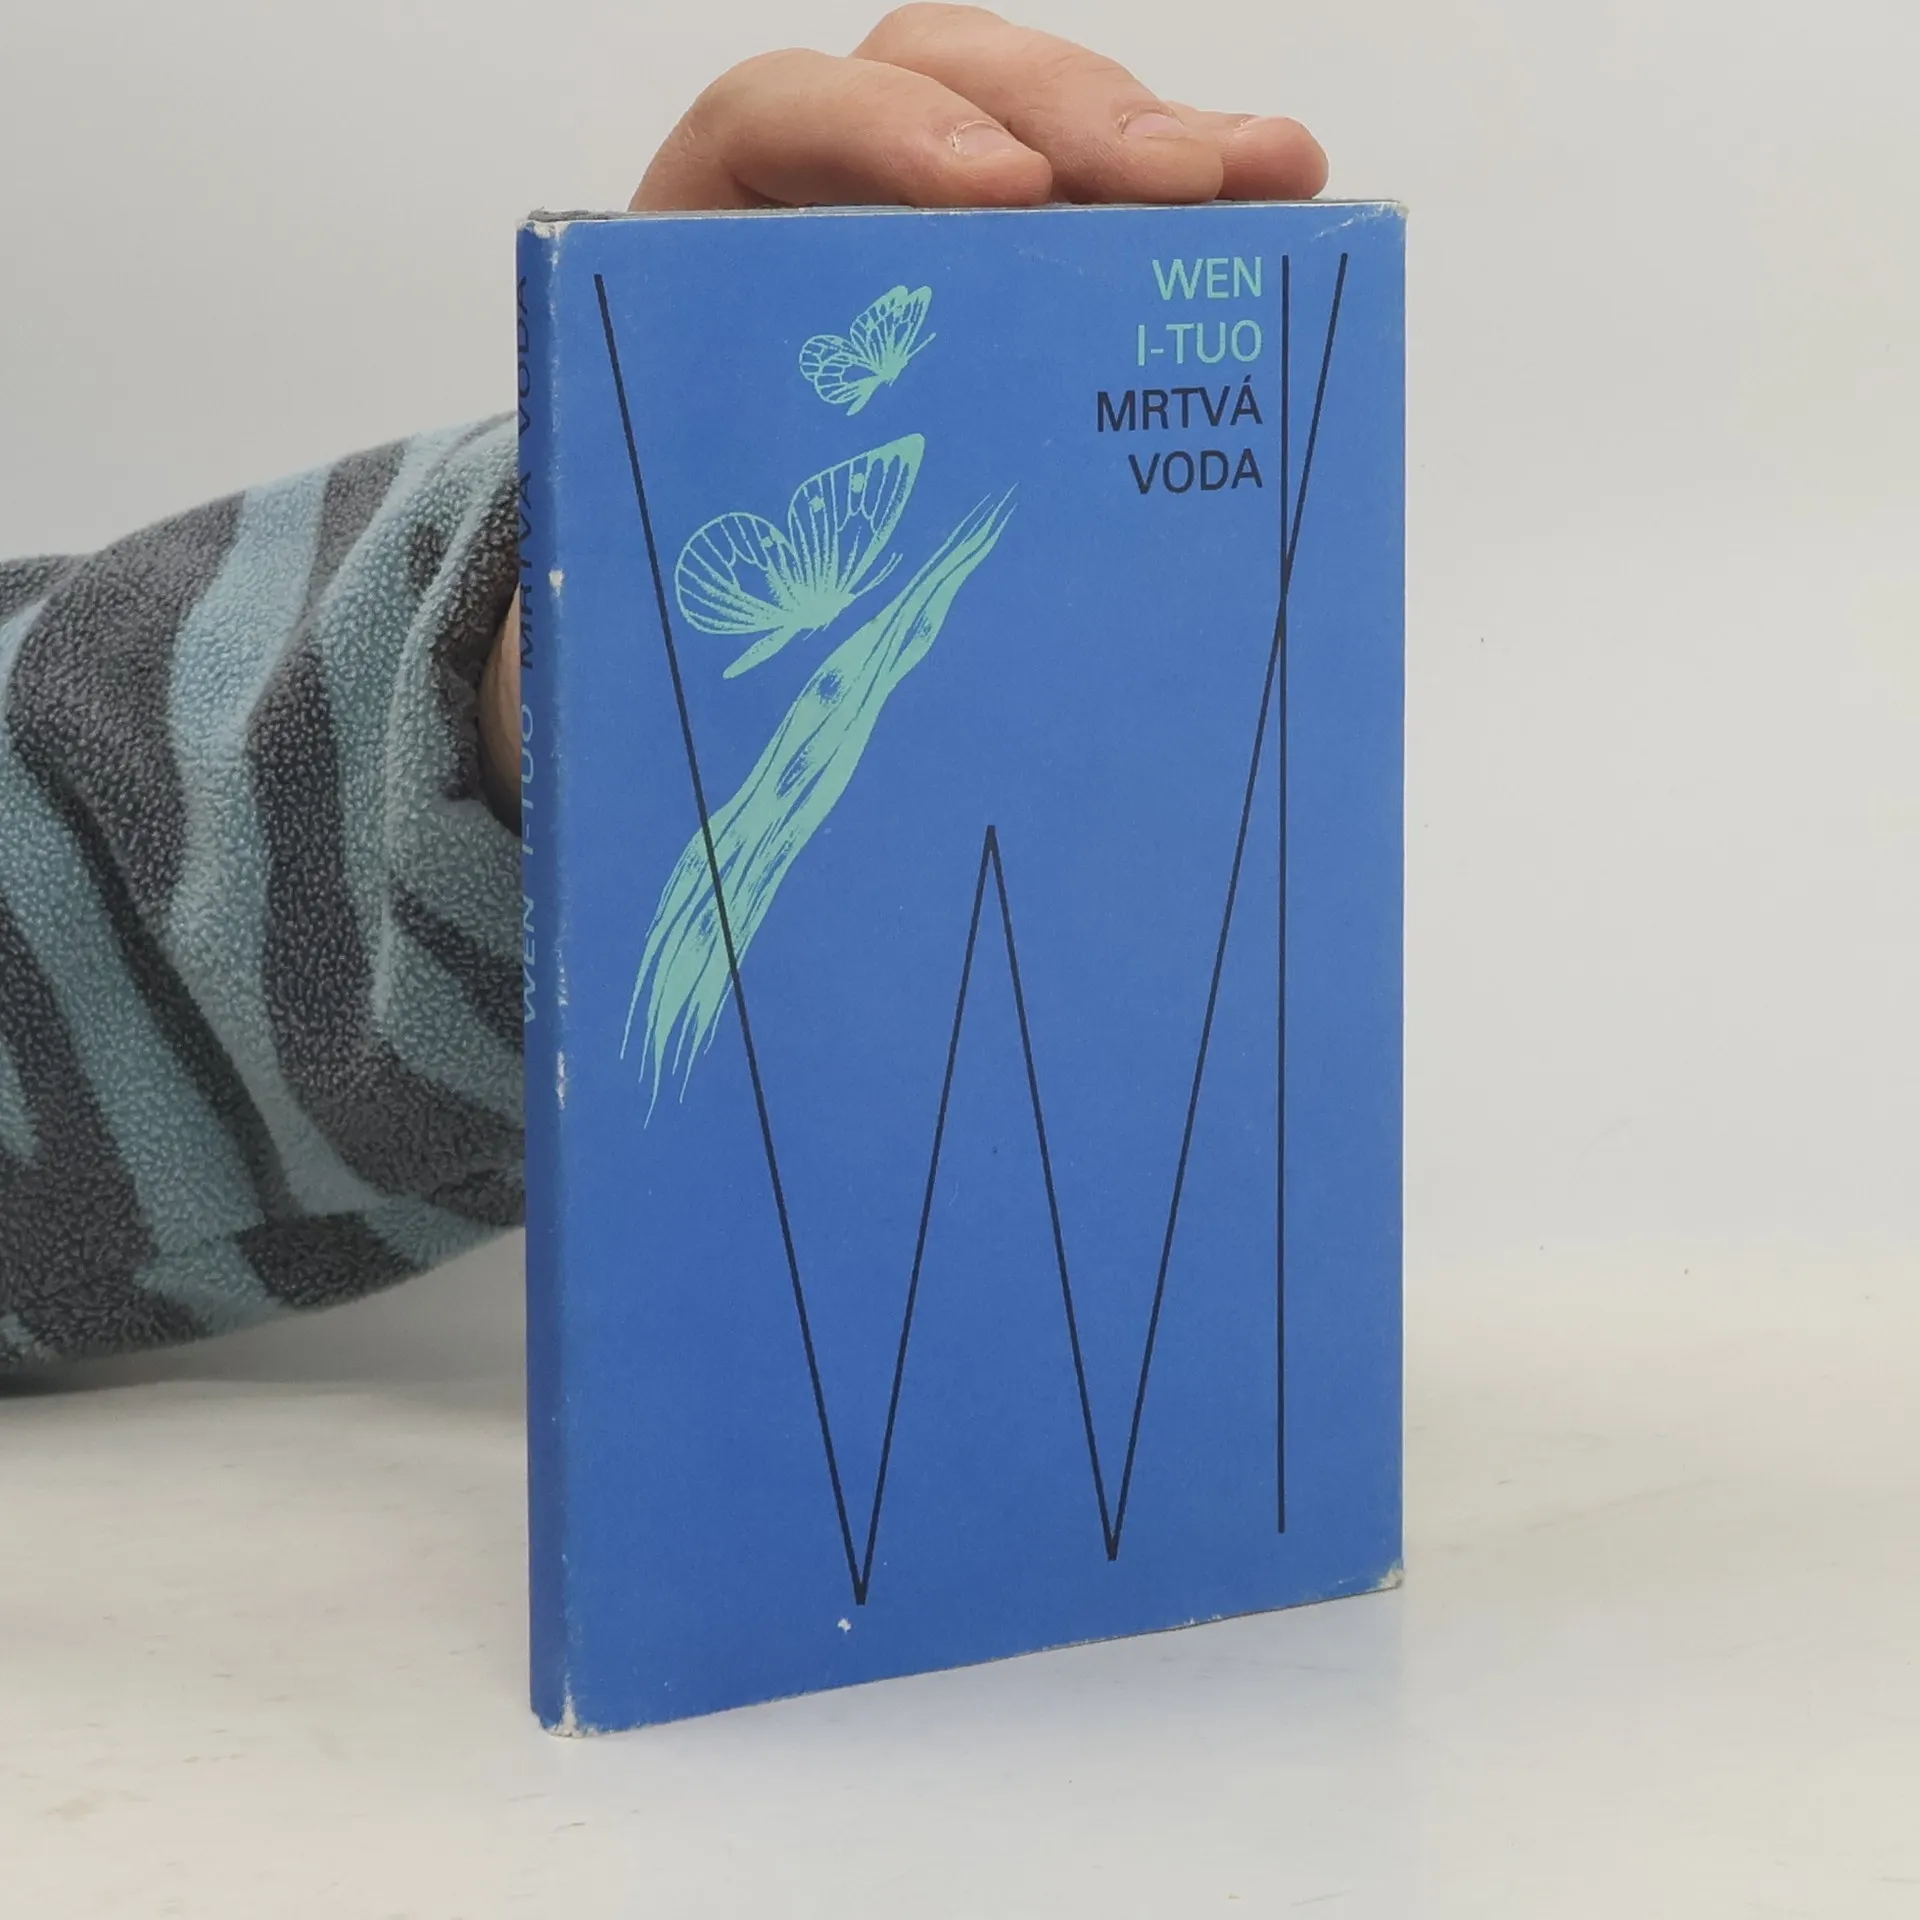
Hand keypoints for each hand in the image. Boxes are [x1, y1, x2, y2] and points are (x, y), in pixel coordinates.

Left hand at [480, 4, 1328, 820]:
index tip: (997, 194)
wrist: (691, 580)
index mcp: (705, 251)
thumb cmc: (694, 572)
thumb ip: (714, 579)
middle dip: (1066, 115)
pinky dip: (1190, 193)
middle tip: (1177, 182)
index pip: (777, 120)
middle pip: (937, 75)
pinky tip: (1279, 194)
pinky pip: (1097, 191)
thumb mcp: (682, 571)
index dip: (882, 132)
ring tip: (1268, 179)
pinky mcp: (1007, 249)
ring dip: (1155, 138)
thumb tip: (786, 707)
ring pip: (1034, 113)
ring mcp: (923, 211)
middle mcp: (818, 198)